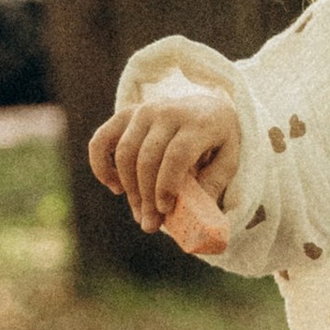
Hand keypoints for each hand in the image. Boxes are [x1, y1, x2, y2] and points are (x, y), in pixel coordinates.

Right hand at [87, 93, 239, 255]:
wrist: (208, 107)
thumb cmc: (219, 140)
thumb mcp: (229, 159)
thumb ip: (213, 184)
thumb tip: (192, 215)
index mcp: (199, 123)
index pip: (176, 155)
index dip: (167, 186)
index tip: (166, 210)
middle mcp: (168, 112)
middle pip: (147, 158)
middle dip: (146, 196)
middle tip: (151, 223)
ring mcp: (144, 110)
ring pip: (125, 153)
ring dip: (128, 188)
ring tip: (139, 211)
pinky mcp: (126, 114)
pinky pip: (101, 140)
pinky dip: (100, 165)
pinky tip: (115, 187)